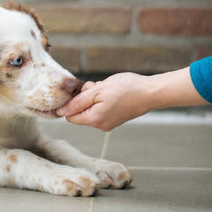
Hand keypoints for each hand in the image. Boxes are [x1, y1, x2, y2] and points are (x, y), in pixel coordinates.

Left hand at [57, 68, 207, 130]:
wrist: (151, 92)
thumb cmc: (125, 89)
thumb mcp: (97, 91)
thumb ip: (77, 102)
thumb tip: (60, 112)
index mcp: (94, 120)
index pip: (70, 116)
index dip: (71, 102)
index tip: (82, 90)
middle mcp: (100, 125)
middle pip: (80, 111)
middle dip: (84, 97)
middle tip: (95, 86)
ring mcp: (109, 122)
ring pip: (90, 107)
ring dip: (93, 95)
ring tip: (105, 87)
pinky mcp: (115, 117)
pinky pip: (100, 108)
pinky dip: (102, 98)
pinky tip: (111, 90)